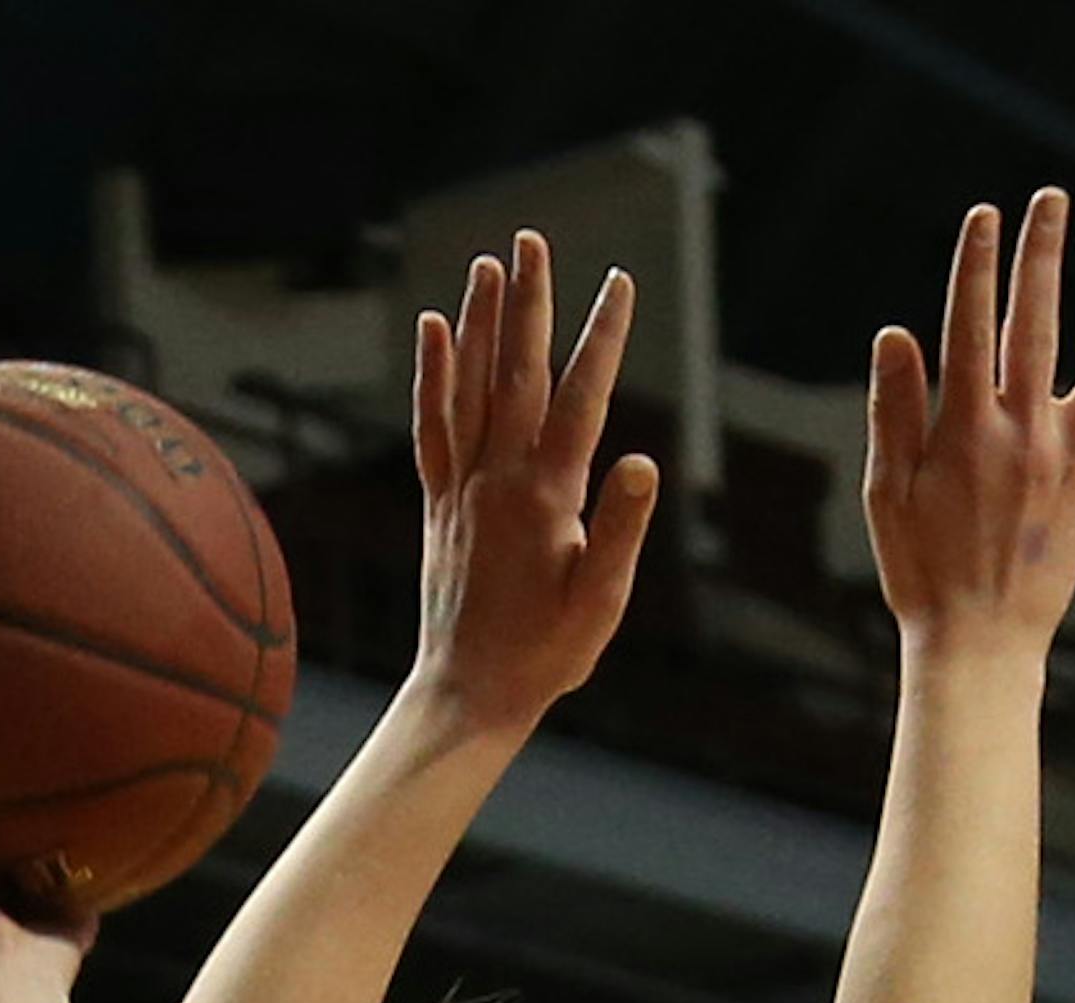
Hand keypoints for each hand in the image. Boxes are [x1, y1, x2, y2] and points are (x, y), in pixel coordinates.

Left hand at [410, 230, 659, 727]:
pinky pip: (431, 425)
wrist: (469, 690)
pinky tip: (434, 329)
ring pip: (467, 387)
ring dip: (478, 321)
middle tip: (532, 241)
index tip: (618, 284)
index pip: (580, 399)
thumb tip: (642, 460)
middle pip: (514, 372)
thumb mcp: (601, 601)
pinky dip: (432, 373)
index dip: (601, 338)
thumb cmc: (546, 654)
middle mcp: (497, 479)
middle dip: (527, 302)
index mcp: (546, 498)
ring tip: (487, 263)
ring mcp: (461, 487)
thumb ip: (621, 529)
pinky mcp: (439, 502)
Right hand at [864, 188, 1074, 655]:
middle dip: (1040, 258)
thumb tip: (897, 333)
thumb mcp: (887, 490)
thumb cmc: (920, 568)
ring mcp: (1066, 457)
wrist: (978, 639)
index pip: (967, 327)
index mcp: (963, 430)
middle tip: (1051, 198)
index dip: (974, 267)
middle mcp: (1023, 433)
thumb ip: (894, 409)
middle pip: (1035, 327)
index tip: (983, 217)